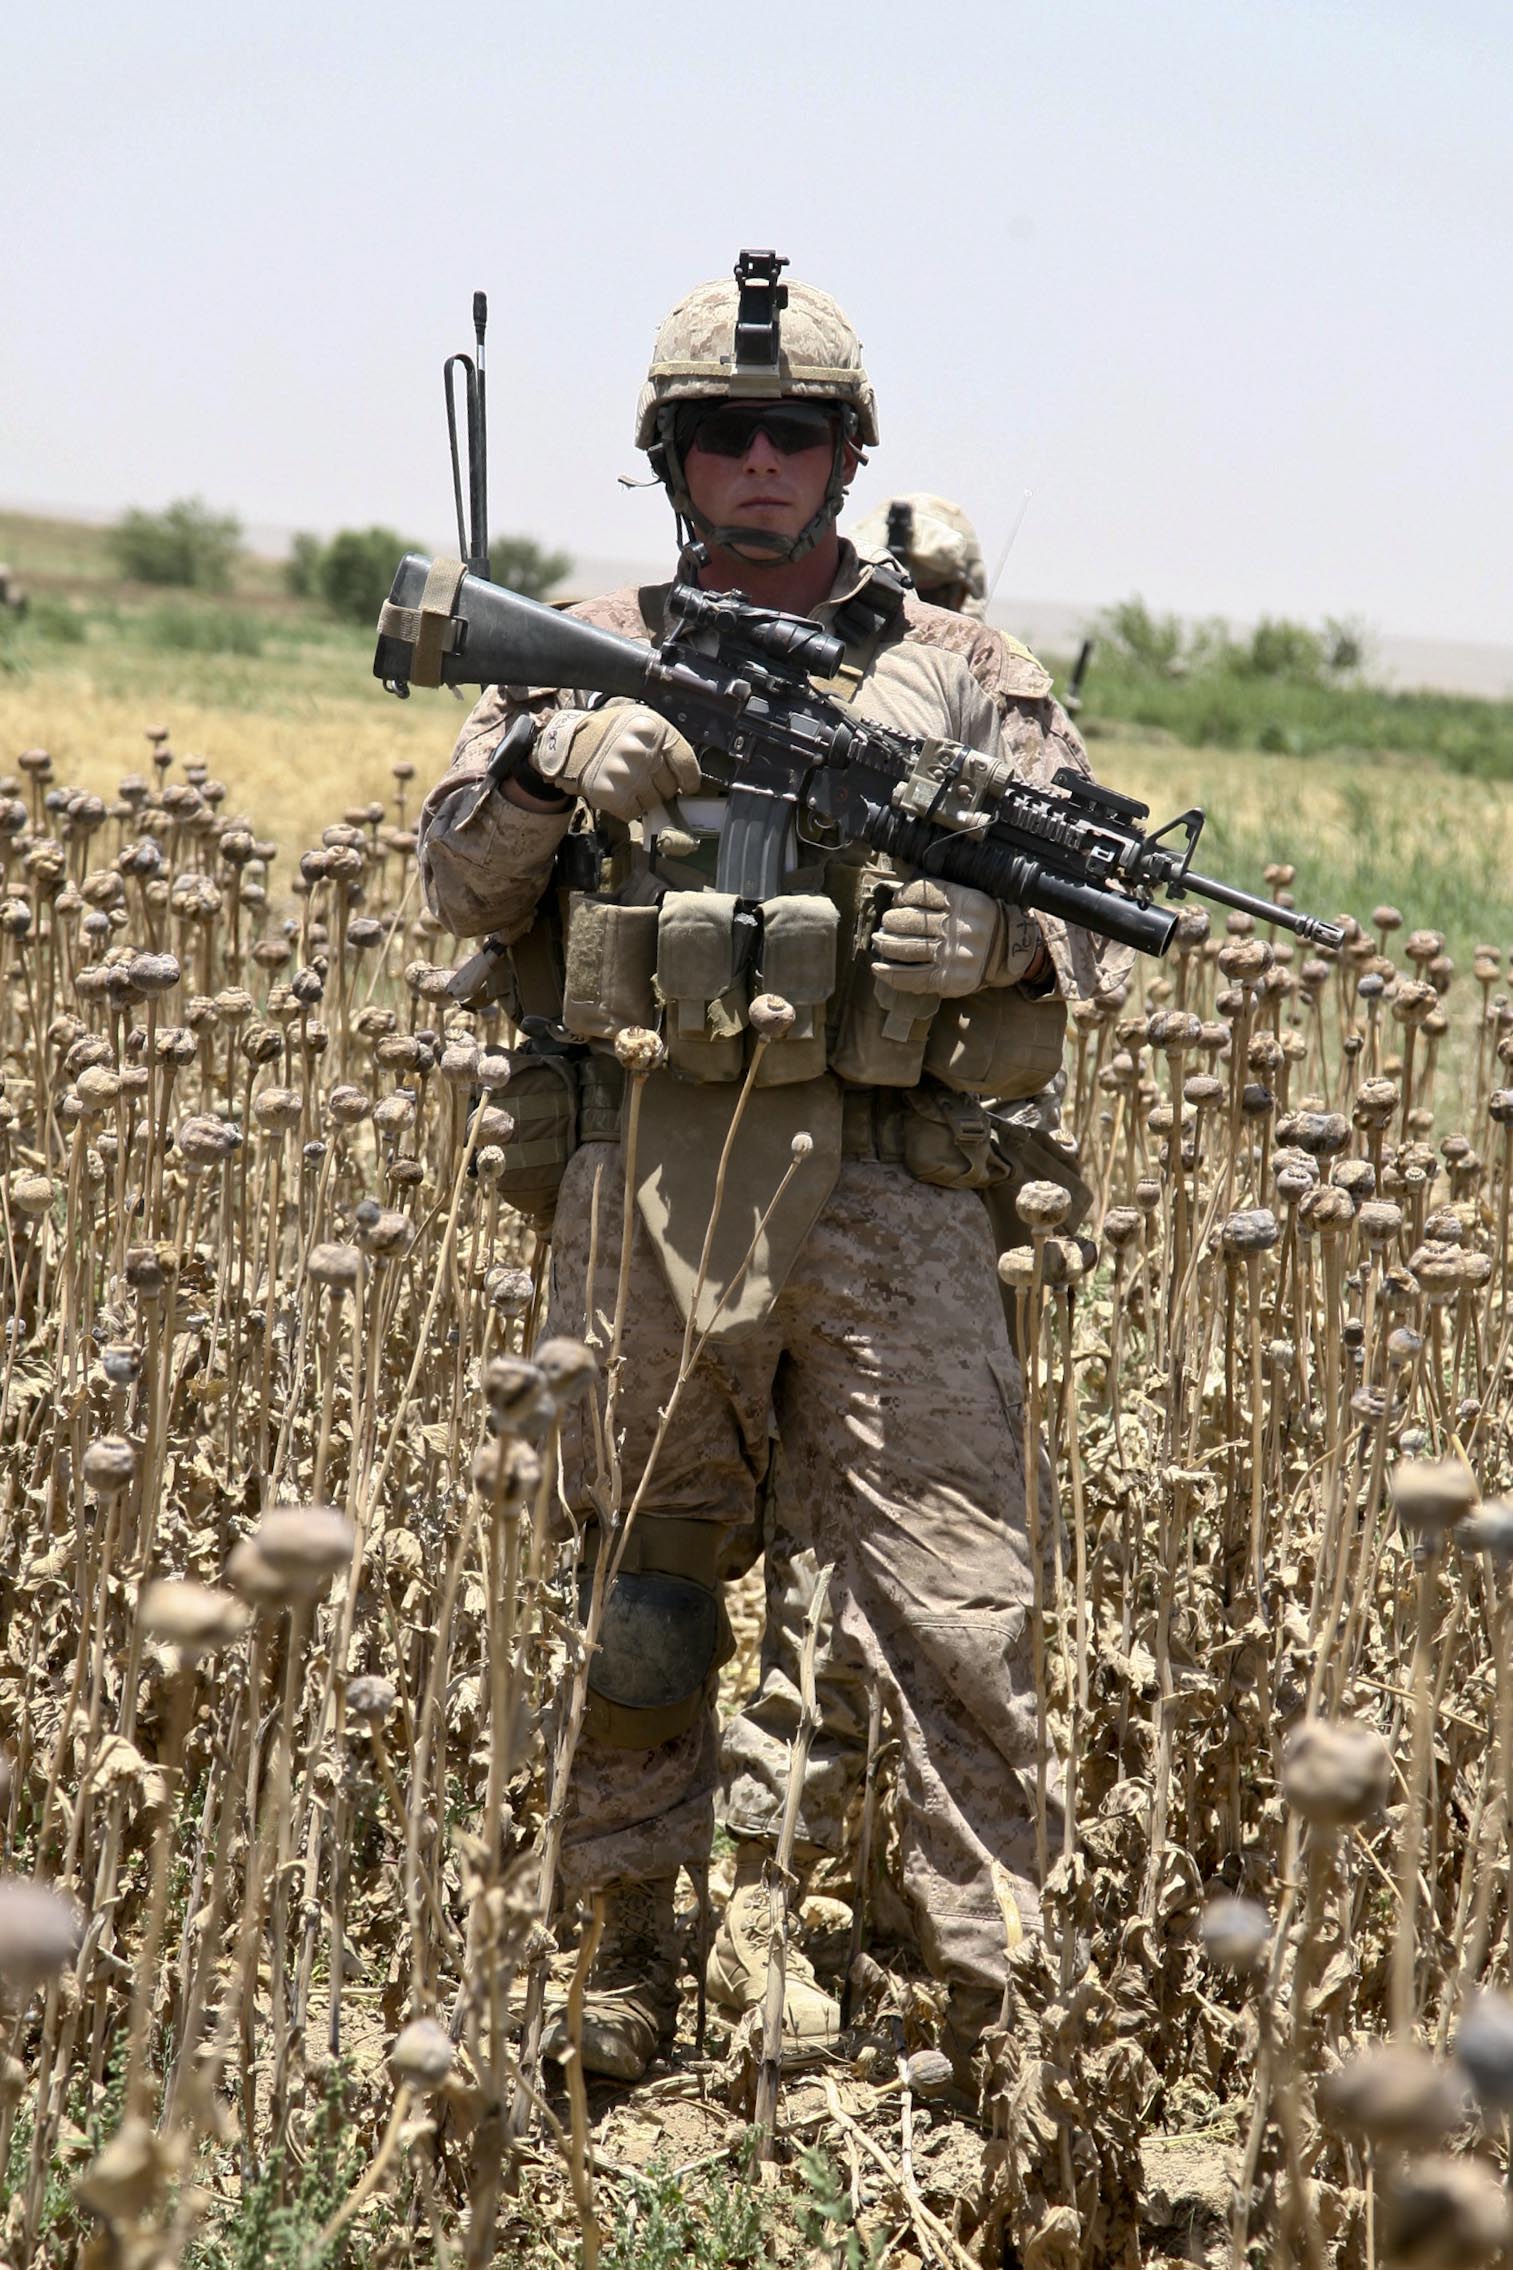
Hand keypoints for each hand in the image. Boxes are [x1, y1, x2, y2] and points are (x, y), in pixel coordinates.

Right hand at [535, 703, 700, 821]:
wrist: (568, 744)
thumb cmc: (608, 733)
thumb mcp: (639, 724)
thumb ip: (664, 743)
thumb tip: (688, 777)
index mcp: (653, 729)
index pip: (686, 765)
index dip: (689, 779)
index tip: (687, 785)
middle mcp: (640, 751)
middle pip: (670, 787)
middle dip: (661, 787)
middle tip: (645, 778)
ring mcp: (625, 774)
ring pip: (653, 803)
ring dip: (644, 798)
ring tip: (629, 783)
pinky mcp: (610, 793)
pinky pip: (633, 812)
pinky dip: (628, 808)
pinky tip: (618, 792)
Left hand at [870, 879, 1044, 995]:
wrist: (1009, 954)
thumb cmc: (981, 924)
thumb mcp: (971, 900)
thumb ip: (942, 897)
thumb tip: (899, 900)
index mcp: (965, 902)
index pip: (924, 892)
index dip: (903, 896)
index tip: (897, 901)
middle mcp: (959, 927)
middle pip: (911, 921)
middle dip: (891, 921)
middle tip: (885, 923)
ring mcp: (953, 955)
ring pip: (907, 948)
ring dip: (886, 944)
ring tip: (879, 941)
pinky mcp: (948, 979)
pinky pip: (912, 977)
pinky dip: (890, 973)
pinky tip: (878, 968)